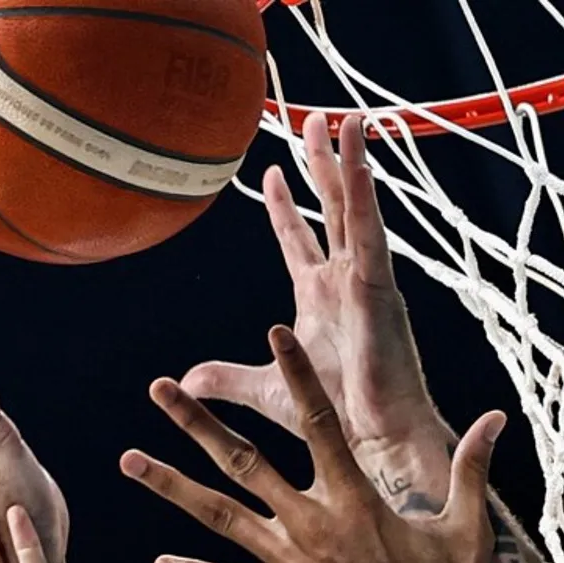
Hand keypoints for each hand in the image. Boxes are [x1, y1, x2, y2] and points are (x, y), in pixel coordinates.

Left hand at [121, 328, 519, 562]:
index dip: (297, 376)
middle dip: (197, 423)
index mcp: (356, 500)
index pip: (320, 422)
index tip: (275, 334)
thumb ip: (470, 470)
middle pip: (244, 461)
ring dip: (171, 486)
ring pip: (218, 515)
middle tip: (158, 391)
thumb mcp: (467, 530)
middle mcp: (313, 525)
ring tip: (129, 460)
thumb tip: (496, 418)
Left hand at [182, 115, 451, 500]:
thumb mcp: (264, 390)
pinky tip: (358, 159)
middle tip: (315, 121)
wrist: (368, 440)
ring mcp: (364, 282)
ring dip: (350, 163)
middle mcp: (344, 283)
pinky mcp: (378, 289)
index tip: (273, 173)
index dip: (286, 208)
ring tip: (347, 120)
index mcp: (320, 300)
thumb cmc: (330, 417)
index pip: (300, 241)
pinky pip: (371, 230)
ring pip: (357, 209)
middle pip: (332, 210)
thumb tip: (185, 381)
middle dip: (324, 165)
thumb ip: (225, 380)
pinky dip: (364, 193)